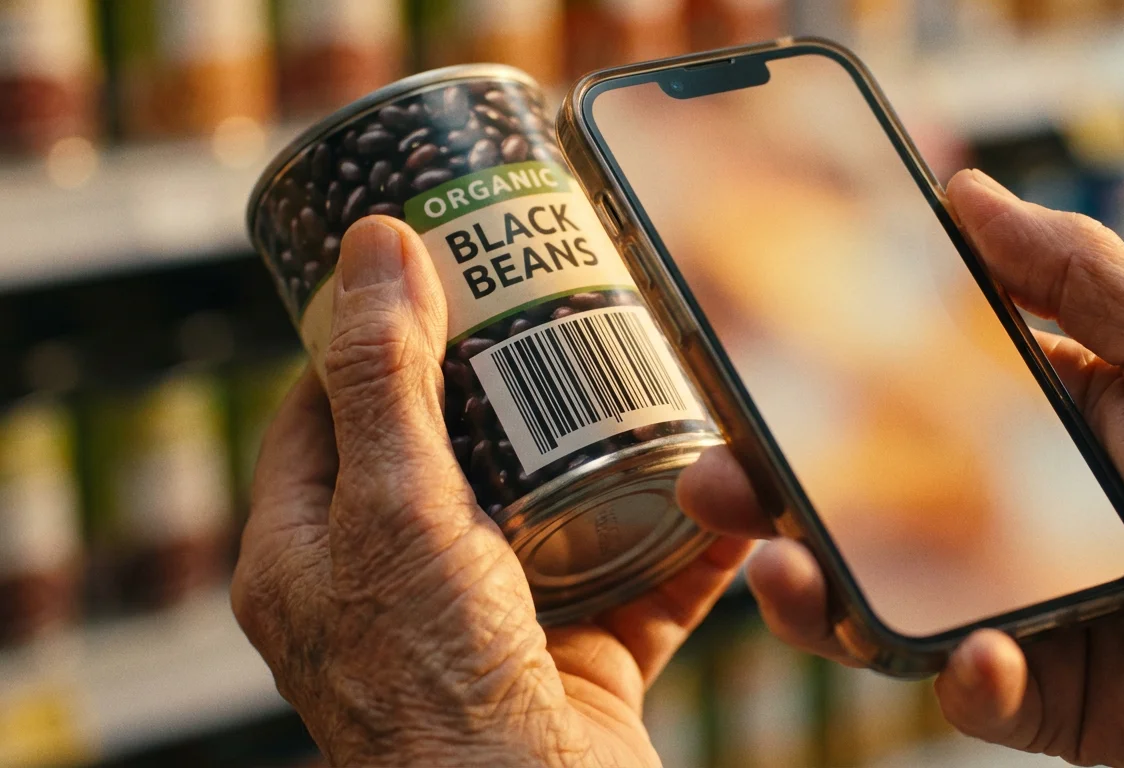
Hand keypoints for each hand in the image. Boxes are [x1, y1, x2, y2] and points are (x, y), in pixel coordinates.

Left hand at [231, 216, 750, 766]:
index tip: (429, 278)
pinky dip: (687, 538)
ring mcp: (494, 627)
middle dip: (507, 385)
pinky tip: (724, 484)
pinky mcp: (581, 663)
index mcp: (312, 553)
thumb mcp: (394, 508)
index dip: (372, 340)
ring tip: (640, 374)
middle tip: (551, 310)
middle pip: (452, 455)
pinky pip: (642, 581)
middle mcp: (396, 589)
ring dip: (605, 454)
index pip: (324, 415)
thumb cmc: (431, 686)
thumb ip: (387, 378)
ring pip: (556, 513)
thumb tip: (376, 244)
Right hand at [678, 170, 1123, 765]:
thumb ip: (1075, 271)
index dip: (815, 400)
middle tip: (715, 483)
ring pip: (878, 608)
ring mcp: (1010, 608)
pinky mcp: (1037, 692)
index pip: (892, 413)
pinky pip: (968, 691)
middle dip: (771, 503)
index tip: (746, 375)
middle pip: (857, 515)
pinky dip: (962, 675)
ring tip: (786, 573)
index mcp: (1025, 433)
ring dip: (817, 597)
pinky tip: (984, 653)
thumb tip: (965, 190)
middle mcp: (998, 521)